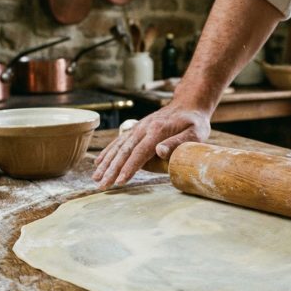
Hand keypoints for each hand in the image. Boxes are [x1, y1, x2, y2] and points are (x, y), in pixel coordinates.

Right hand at [92, 102, 210, 188]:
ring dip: (106, 163)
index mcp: (157, 131)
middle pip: (124, 152)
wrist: (188, 104)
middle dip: (111, 170)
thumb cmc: (194, 122)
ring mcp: (138, 128)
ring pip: (118, 147)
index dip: (129, 168)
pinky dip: (107, 152)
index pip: (139, 153)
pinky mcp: (136, 129)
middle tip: (102, 185)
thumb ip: (177, 142)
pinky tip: (99, 162)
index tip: (119, 182)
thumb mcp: (194, 132)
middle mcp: (143, 128)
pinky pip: (119, 142)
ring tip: (95, 178)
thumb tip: (159, 152)